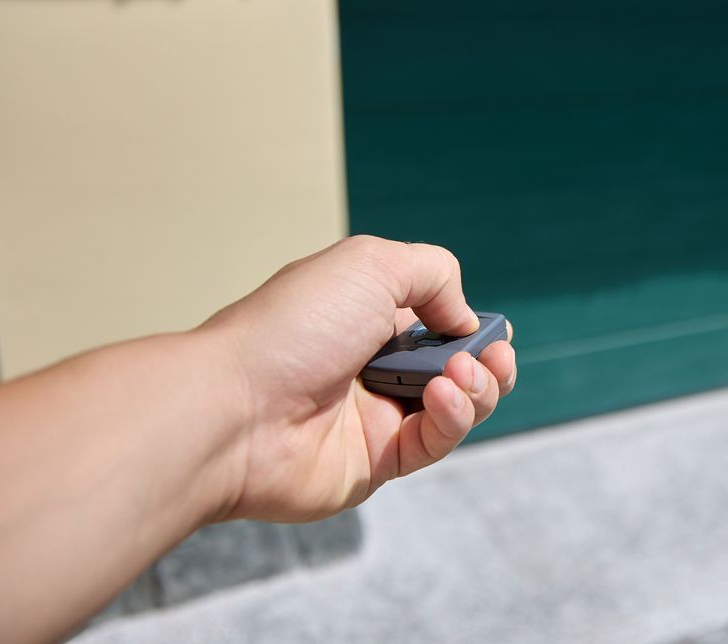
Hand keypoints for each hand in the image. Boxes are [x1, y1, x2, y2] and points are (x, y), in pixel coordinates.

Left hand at [199, 236, 516, 521]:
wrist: (234, 407)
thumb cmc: (293, 327)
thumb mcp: (371, 264)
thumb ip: (433, 273)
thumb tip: (463, 317)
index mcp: (368, 316)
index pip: (440, 321)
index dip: (473, 327)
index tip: (493, 330)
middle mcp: (374, 365)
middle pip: (459, 367)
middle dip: (489, 361)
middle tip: (493, 355)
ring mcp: (375, 416)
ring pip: (456, 408)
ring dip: (477, 387)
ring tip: (459, 375)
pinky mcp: (375, 463)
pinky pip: (433, 443)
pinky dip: (451, 418)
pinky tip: (442, 396)